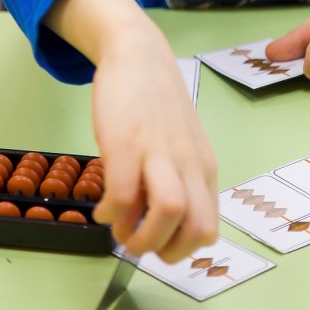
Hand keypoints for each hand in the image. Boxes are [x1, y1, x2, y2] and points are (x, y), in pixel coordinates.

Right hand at [47, 0, 218, 262]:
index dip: (180, 250)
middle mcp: (188, 163)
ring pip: (169, 211)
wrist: (139, 56)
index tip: (156, 245)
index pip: (207, 229)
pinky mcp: (127, 142)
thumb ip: (180, 181)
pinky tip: (101, 208)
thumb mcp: (181, 146)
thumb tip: (162, 226)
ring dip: (139, 238)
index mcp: (204, 169)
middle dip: (163, 253)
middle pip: (196, 228)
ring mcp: (158, 152)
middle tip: (137, 244)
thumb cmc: (157, 106)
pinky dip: (110, 214)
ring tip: (118, 231)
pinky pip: (123, 194)